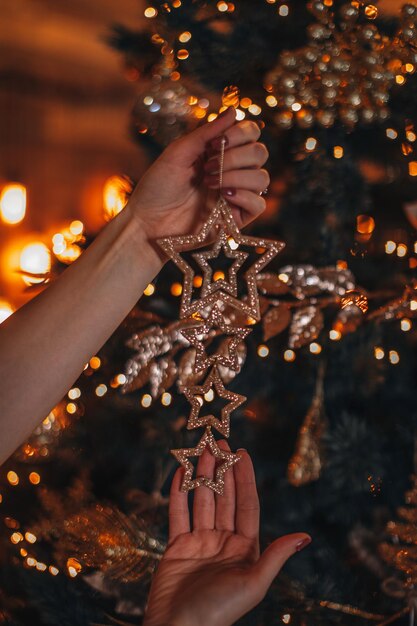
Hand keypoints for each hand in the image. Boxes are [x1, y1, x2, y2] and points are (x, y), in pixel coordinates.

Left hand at [128, 107, 269, 257]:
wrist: (147, 222)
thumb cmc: (158, 187)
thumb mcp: (179, 152)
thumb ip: (207, 132)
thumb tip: (234, 110)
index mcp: (219, 152)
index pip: (250, 134)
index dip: (241, 133)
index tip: (216, 143)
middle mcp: (231, 171)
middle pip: (260, 153)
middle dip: (237, 156)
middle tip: (208, 167)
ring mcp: (235, 195)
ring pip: (262, 178)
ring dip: (237, 176)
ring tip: (210, 183)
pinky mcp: (236, 219)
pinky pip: (259, 204)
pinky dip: (244, 196)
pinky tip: (223, 196)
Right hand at [143, 442, 310, 625]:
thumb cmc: (220, 611)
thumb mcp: (254, 583)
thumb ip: (276, 556)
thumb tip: (306, 536)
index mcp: (245, 548)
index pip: (247, 504)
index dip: (245, 478)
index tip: (243, 452)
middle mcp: (224, 541)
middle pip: (224, 497)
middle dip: (222, 469)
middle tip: (219, 442)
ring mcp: (199, 542)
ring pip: (201, 500)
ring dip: (201, 475)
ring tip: (201, 449)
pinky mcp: (177, 546)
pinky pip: (178, 513)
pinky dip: (178, 493)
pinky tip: (179, 472)